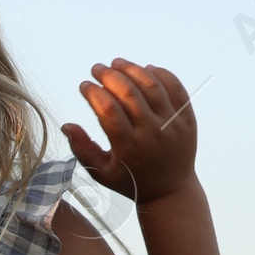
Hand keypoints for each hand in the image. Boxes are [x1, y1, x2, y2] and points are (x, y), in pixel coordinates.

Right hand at [62, 61, 197, 206]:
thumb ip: (82, 149)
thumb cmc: (130, 181)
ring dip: (132, 69)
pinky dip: (161, 74)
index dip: (93, 93)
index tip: (84, 86)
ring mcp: (173, 124)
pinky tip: (145, 68)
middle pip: (129, 93)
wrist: (170, 191)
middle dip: (109, 75)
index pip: (108, 109)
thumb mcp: (102, 172)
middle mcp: (152, 133)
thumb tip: (67, 125)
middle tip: (97, 68)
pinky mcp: (187, 119)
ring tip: (117, 63)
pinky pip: (175, 88)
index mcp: (129, 146)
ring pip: (152, 86)